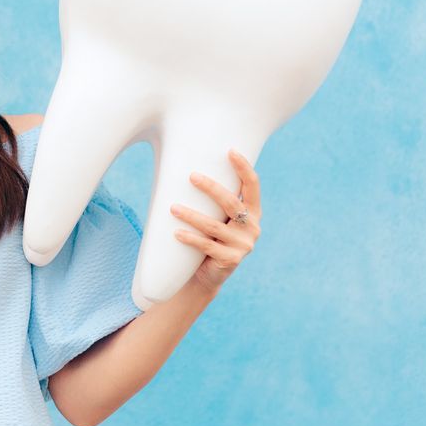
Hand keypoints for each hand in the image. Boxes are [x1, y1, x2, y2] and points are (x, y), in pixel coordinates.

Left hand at [170, 149, 261, 294]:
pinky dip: (191, 238)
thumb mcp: (217, 217)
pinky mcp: (230, 260)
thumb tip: (189, 168)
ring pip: (214, 225)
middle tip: (191, 176)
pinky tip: (176, 233)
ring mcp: (243, 245)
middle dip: (211, 188)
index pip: (252, 186)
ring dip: (192, 215)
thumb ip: (215, 200)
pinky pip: (207, 246)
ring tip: (173, 207)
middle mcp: (252, 227)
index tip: (230, 151)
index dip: (244, 168)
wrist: (207, 275)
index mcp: (252, 212)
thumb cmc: (210, 237)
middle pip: (232, 202)